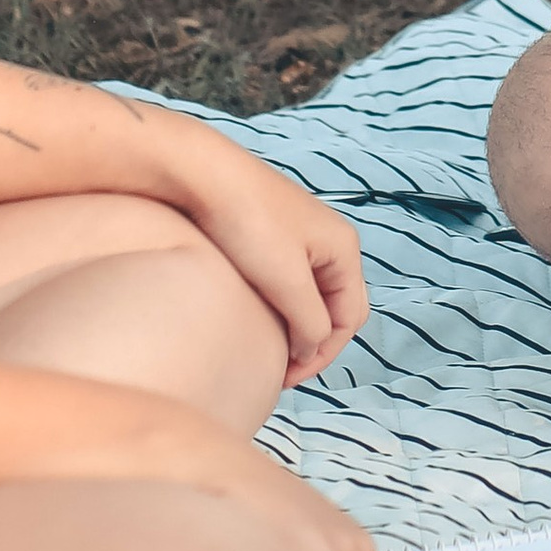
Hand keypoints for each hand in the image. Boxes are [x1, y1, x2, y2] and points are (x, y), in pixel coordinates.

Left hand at [165, 134, 370, 383]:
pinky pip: (287, 279)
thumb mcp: (286, 281)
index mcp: (344, 248)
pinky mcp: (271, 234)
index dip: (323, 354)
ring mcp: (299, 235)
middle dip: (311, 342)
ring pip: (308, 294)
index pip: (350, 318)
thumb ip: (309, 322)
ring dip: (293, 325)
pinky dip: (277, 304)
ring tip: (264, 346)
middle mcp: (328, 240)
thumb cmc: (247, 222)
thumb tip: (312, 348)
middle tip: (278, 369)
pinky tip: (252, 315)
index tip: (286, 376)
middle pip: (335, 307)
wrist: (200, 173)